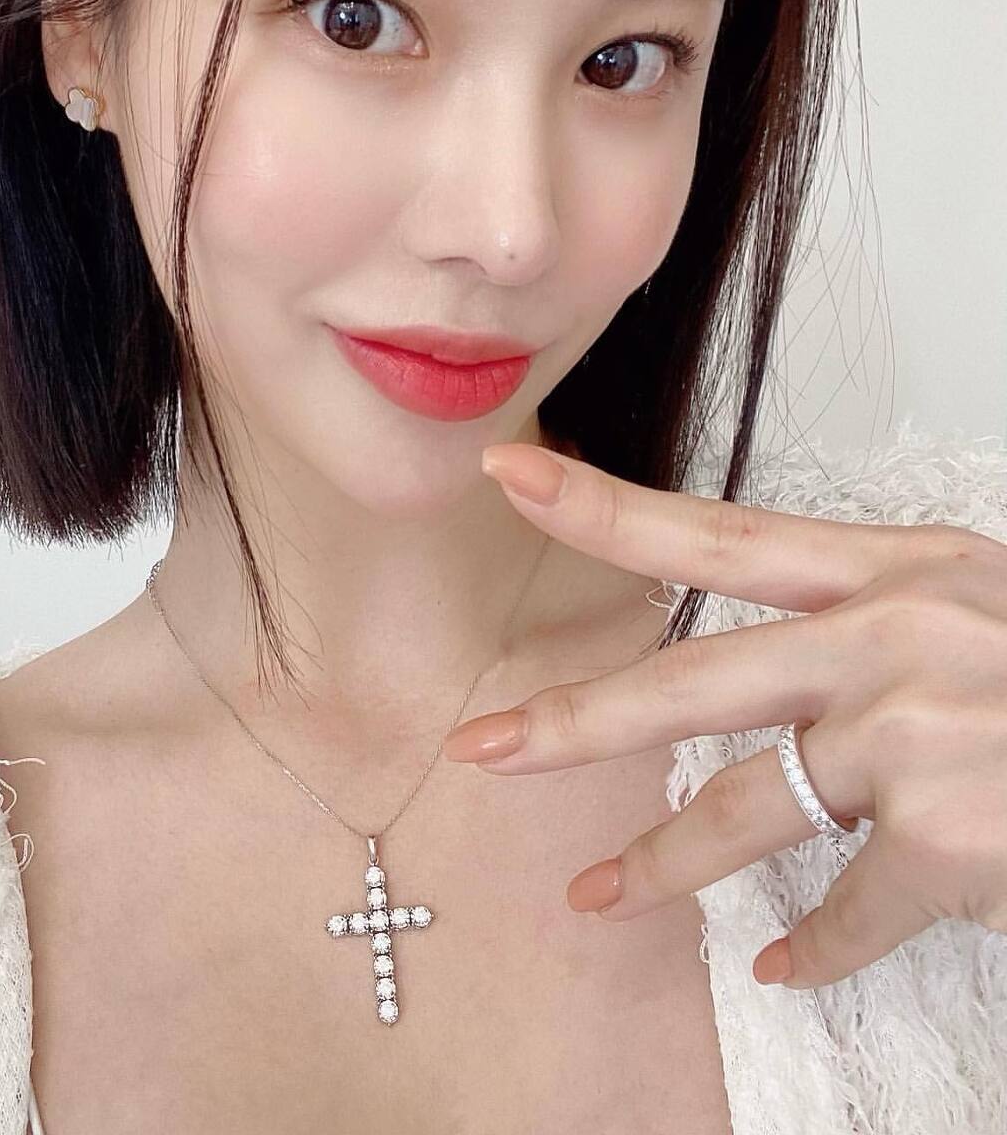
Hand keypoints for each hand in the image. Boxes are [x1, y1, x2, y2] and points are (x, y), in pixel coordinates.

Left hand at [441, 442, 1006, 989]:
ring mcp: (924, 737)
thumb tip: (759, 680)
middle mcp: (898, 638)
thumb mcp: (972, 609)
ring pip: (748, 809)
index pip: (719, 533)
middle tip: (482, 748)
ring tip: (599, 897)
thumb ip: (862, 625)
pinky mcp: (955, 840)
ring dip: (664, 865)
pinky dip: (815, 947)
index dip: (606, 507)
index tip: (510, 477)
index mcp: (897, 570)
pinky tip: (789, 962)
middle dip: (578, 720)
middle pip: (696, 678)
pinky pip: (846, 912)